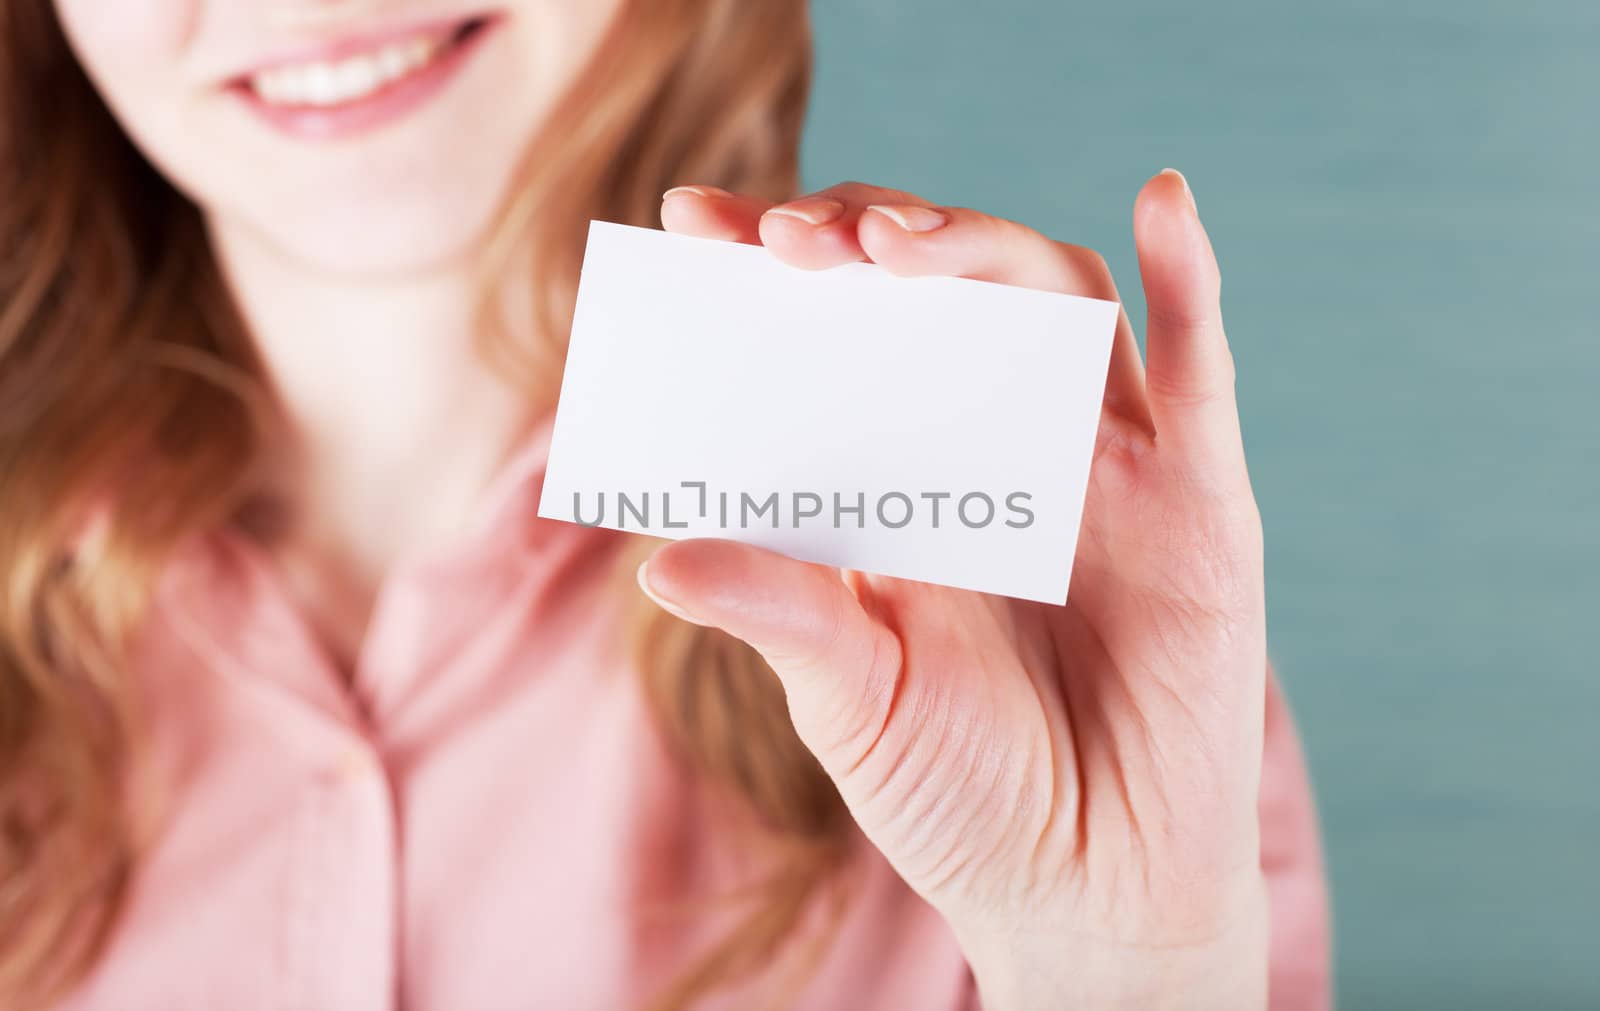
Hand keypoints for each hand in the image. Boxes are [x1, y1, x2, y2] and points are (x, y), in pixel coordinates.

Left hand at [642, 173, 1270, 1009]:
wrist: (1086, 892)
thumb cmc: (962, 794)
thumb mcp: (852, 699)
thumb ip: (780, 616)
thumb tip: (663, 560)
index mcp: (907, 474)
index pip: (841, 331)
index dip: (776, 266)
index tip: (696, 221)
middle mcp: (1001, 442)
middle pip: (945, 285)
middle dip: (865, 238)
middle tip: (784, 241)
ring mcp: (1103, 463)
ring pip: (1051, 301)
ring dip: (977, 246)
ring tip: (891, 244)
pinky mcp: (1198, 501)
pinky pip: (1200, 374)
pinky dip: (1190, 284)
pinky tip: (1163, 202)